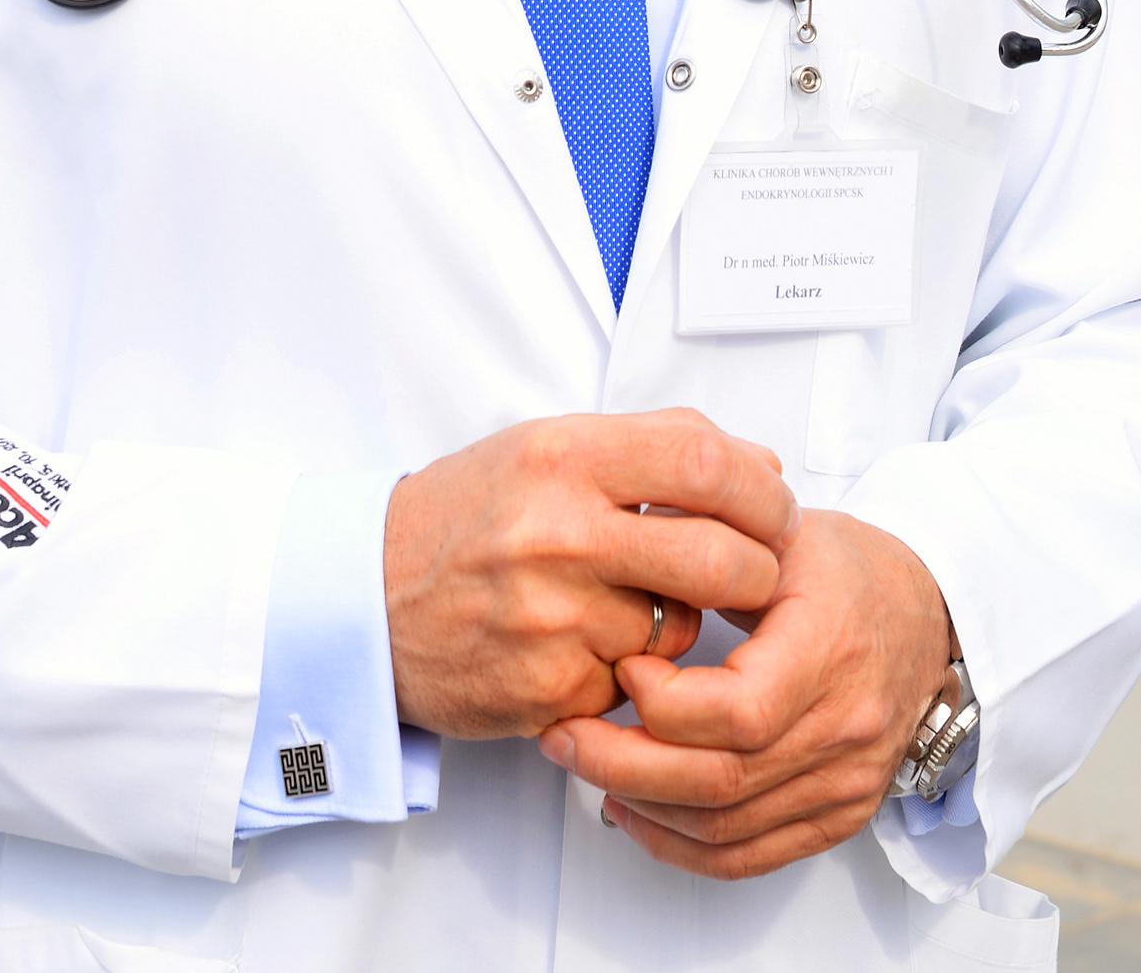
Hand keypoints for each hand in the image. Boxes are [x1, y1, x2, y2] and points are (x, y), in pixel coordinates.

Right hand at [384, 409, 798, 738]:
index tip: (773, 505)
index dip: (760, 489)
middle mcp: (559, 534)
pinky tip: (592, 645)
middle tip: (755, 570)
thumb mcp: (545, 449)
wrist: (367, 599)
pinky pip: (635, 684)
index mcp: (561, 458)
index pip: (704, 462)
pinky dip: (631, 671)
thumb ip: (652, 447)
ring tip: (642, 603)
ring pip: (681, 628)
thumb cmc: (463, 518)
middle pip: (720, 558)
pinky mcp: (552, 692)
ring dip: (683, 623)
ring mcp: (556, 619)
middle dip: (757, 570)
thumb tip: (758, 464)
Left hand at [539, 510, 950, 876]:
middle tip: (563, 734)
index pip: (738, 711)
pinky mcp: (838, 816)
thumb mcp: (778, 530)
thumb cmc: (845, 568)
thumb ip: (703, 536)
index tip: (621, 661)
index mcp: (831, 649)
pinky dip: (680, 845)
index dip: (662, 701)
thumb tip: (617, 539)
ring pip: (726, 828)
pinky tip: (633, 810)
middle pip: (721, 781)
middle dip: (622, 764)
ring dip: (641, 806)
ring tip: (584, 764)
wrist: (926, 614)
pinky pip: (749, 856)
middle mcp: (845, 729)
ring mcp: (846, 783)